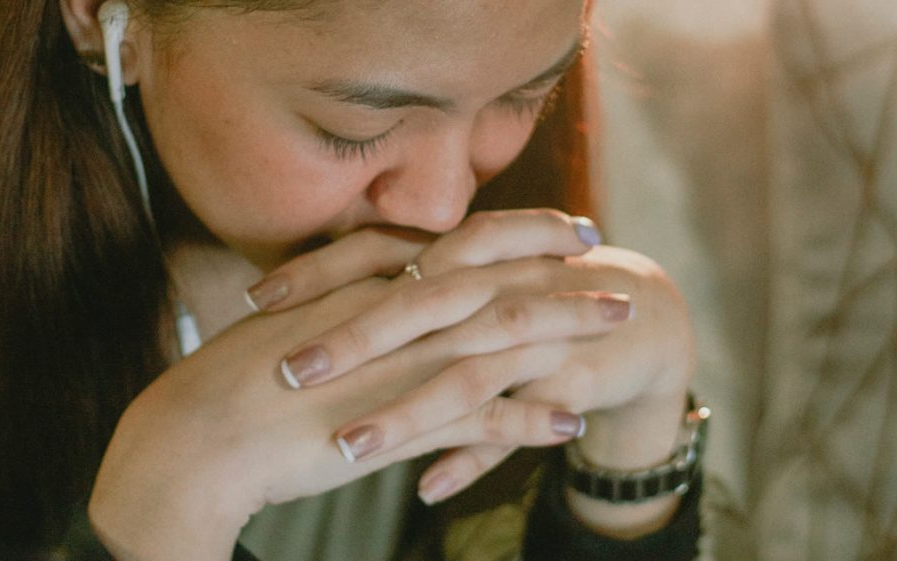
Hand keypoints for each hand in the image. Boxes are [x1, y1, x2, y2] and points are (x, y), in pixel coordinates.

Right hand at [87, 210, 605, 560]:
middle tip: (607, 264)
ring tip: (616, 328)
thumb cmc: (232, 379)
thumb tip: (373, 293)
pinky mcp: (399, 425)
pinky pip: (484, 421)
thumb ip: (342, 300)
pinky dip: (531, 420)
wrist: (198, 435)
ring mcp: (402, 367)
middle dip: (560, 272)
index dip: (519, 231)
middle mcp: (395, 315)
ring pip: (505, 340)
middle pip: (497, 281)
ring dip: (567, 331)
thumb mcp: (295, 319)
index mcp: (370, 284)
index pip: (461, 242)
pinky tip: (571, 423)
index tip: (561, 226)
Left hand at [286, 233, 693, 506]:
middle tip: (292, 371)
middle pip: (420, 309)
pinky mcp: (567, 381)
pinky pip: (515, 426)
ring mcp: (535, 335)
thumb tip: (320, 303)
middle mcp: (496, 286)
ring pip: (466, 375)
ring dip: (408, 412)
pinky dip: (474, 456)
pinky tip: (428, 488)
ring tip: (348, 448)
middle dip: (356, 340)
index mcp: (463, 255)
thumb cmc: (535, 296)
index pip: (382, 253)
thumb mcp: (473, 279)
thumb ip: (411, 286)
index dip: (321, 273)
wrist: (639, 318)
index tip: (257, 300)